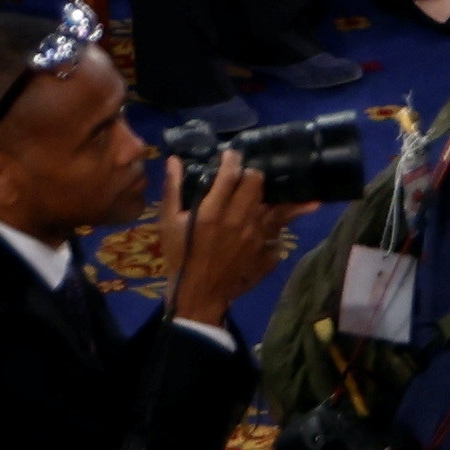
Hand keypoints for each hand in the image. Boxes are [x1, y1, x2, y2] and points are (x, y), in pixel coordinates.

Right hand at [162, 150, 294, 324]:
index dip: (232, 159)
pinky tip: (282, 214)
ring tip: (262, 191)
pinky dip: (278, 219)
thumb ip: (173, 190)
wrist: (198, 295)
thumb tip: (173, 160)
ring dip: (266, 194)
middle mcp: (239, 220)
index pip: (231, 173)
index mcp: (213, 212)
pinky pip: (279, 227)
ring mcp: (256, 235)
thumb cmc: (180, 258)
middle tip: (242, 177)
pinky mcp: (266, 249)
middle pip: (257, 182)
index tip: (229, 155)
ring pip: (272, 202)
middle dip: (250, 174)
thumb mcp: (168, 224)